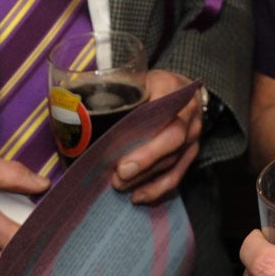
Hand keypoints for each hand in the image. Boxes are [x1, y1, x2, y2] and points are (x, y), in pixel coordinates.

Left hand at [112, 70, 203, 203]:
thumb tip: (81, 107)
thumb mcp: (137, 78)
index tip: (121, 146)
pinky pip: (177, 176)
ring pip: (172, 161)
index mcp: (172, 87)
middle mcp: (188, 113)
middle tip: (119, 175)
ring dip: (146, 177)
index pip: (162, 108)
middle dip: (146, 159)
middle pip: (172, 139)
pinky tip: (138, 196)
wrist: (182, 91)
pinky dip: (157, 189)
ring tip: (120, 186)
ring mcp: (193, 136)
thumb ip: (119, 88)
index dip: (145, 129)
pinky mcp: (191, 154)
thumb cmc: (151, 85)